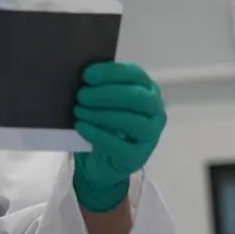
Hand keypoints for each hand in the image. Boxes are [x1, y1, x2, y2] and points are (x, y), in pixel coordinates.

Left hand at [72, 62, 165, 212]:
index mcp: (148, 90)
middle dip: (106, 94)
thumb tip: (84, 76)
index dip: (111, 73)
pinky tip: (81, 127)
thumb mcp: (104, 101)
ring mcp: (150, 136)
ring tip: (79, 111)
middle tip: (81, 95)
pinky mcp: (139, 157)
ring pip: (132, 122)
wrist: (102, 161)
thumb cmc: (104, 123)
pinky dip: (98, 135)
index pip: (135, 75)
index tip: (87, 75)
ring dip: (101, 114)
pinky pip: (120, 146)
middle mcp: (155, 112)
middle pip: (137, 98)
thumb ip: (100, 87)